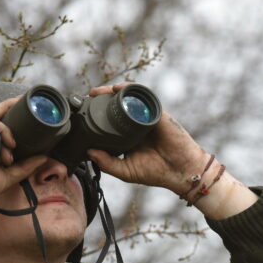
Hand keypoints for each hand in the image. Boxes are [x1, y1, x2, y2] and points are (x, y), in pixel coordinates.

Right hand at [0, 96, 47, 208]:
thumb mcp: (10, 173)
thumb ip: (26, 165)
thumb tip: (44, 157)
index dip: (7, 122)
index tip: (22, 116)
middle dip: (8, 107)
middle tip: (22, 100)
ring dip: (8, 137)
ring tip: (10, 153)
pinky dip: (3, 132)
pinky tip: (9, 144)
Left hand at [84, 83, 208, 195]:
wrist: (180, 171)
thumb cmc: (156, 172)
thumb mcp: (126, 170)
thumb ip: (107, 163)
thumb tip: (88, 152)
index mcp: (129, 136)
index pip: (111, 122)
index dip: (97, 116)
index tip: (82, 113)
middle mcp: (136, 124)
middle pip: (116, 107)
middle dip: (101, 100)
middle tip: (86, 99)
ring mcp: (146, 117)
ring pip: (127, 99)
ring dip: (111, 92)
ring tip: (97, 93)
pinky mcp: (156, 113)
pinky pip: (141, 97)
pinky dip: (129, 90)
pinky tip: (117, 89)